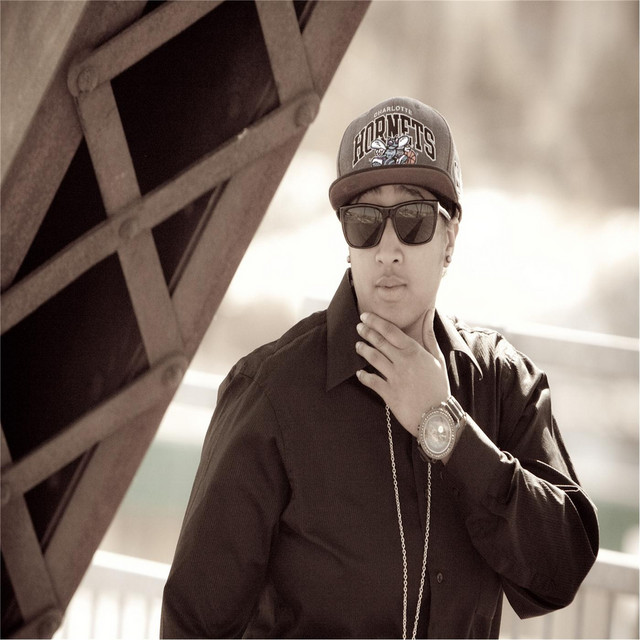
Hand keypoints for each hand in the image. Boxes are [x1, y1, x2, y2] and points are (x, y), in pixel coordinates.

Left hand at [355, 309, 449, 436]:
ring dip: (363, 350)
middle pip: (379, 342)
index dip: (376, 322)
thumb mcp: (438, 359)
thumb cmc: (438, 386)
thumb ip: (429, 336)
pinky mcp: (388, 393)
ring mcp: (394, 377)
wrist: (437, 416)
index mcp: (414, 351)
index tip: (366, 316)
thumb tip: (428, 313)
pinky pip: (371, 381)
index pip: (391, 331)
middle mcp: (403, 362)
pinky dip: (363, 376)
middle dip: (366, 332)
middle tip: (358, 326)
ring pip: (373, 358)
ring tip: (357, 345)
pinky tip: (358, 372)